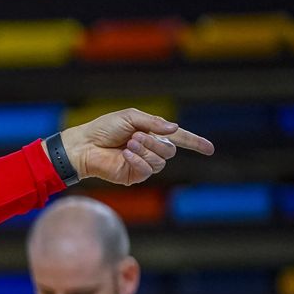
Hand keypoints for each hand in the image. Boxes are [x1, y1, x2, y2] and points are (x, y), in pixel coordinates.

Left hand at [60, 109, 213, 185]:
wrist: (84, 145)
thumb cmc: (103, 129)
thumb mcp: (130, 117)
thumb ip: (153, 123)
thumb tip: (175, 130)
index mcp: (152, 133)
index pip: (179, 139)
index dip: (195, 143)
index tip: (210, 149)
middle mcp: (150, 149)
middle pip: (170, 150)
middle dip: (155, 142)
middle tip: (135, 136)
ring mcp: (143, 164)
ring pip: (161, 161)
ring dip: (146, 150)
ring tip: (128, 144)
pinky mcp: (134, 175)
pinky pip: (148, 170)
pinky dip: (138, 160)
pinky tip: (125, 155)